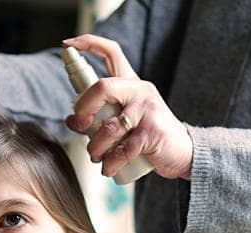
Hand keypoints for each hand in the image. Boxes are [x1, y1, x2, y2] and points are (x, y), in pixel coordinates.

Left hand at [62, 34, 192, 179]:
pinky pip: (121, 149)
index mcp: (131, 83)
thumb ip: (98, 117)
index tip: (67, 45)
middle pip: (102, 88)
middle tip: (81, 128)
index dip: (88, 43)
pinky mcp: (151, 133)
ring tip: (97, 157)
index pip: (111, 52)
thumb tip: (71, 120)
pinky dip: (110, 163)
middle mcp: (140, 90)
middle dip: (83, 110)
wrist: (183, 153)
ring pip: (107, 128)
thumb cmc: (147, 135)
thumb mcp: (122, 121)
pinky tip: (108, 169)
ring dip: (95, 148)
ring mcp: (147, 110)